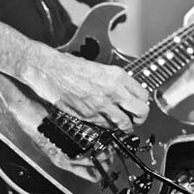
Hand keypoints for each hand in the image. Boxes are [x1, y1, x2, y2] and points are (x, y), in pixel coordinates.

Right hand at [24, 45, 148, 131]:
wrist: (49, 70)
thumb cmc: (70, 67)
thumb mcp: (100, 68)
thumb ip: (115, 82)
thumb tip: (125, 92)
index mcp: (118, 76)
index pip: (144, 95)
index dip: (142, 102)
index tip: (138, 105)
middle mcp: (114, 91)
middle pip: (141, 112)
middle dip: (140, 118)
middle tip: (136, 119)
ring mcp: (102, 105)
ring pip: (125, 123)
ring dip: (125, 126)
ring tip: (123, 126)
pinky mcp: (90, 115)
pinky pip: (106, 126)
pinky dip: (108, 127)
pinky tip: (105, 122)